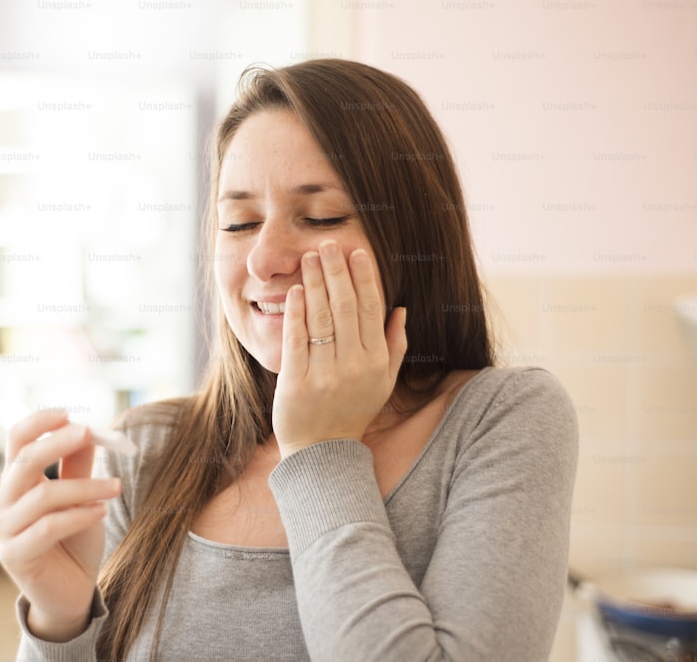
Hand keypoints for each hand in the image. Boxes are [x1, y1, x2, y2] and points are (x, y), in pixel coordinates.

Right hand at [0, 409, 121, 640]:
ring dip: (85, 487)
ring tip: (115, 486)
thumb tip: (89, 430)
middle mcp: (2, 502)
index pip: (15, 441)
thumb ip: (79, 465)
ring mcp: (4, 530)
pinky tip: (101, 512)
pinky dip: (79, 515)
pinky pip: (48, 526)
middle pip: (25, 462)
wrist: (71, 590)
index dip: (38, 423)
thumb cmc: (74, 539)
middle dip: (59, 443)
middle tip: (90, 434)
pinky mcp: (13, 555)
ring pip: (44, 495)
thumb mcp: (81, 496)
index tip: (68, 414)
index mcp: (14, 481)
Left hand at [272, 240, 407, 458]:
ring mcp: (325, 374)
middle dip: (337, 271)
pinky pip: (297, 341)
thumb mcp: (383, 382)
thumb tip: (401, 309)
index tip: (357, 252)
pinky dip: (296, 313)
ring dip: (316, 283)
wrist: (322, 452)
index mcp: (376, 361)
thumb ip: (394, 345)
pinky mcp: (297, 382)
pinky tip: (295, 291)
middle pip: (345, 307)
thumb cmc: (352, 411)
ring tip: (309, 257)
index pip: (371, 309)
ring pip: (321, 319)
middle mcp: (354, 365)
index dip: (365, 278)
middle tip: (328, 244)